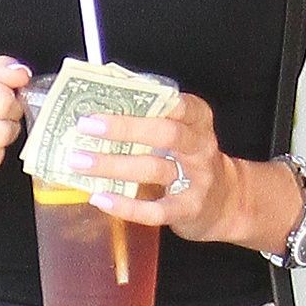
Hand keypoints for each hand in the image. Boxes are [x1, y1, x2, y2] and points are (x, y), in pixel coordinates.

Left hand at [70, 89, 262, 245]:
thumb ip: (154, 120)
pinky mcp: (188, 210)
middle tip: (86, 126)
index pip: (180, 104)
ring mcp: (197, 180)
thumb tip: (102, 110)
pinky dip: (126, 206)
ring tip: (79, 162)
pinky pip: (156, 210)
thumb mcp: (184, 135)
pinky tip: (100, 198)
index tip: (113, 96)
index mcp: (198, 122)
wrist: (226, 203)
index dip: (149, 99)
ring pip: (154, 169)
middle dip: (123, 128)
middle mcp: (200, 148)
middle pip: (165, 133)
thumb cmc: (191, 162)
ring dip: (113, 165)